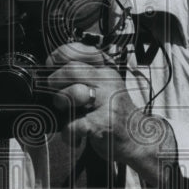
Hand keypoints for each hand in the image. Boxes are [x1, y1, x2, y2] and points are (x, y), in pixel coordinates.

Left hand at [46, 42, 136, 159]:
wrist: (138, 138)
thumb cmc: (113, 113)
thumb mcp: (103, 87)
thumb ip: (82, 76)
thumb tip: (50, 73)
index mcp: (105, 69)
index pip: (80, 50)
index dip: (59, 56)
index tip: (51, 66)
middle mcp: (108, 81)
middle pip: (71, 70)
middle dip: (54, 82)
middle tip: (55, 93)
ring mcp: (107, 101)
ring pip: (73, 93)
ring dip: (62, 105)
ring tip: (67, 113)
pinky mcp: (104, 122)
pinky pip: (74, 124)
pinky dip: (67, 133)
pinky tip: (75, 134)